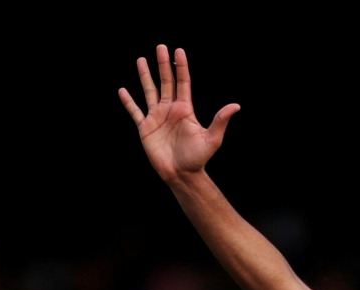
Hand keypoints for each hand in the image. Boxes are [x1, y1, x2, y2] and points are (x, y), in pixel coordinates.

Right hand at [118, 44, 239, 182]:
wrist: (182, 174)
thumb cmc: (198, 158)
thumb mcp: (212, 139)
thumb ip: (220, 120)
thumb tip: (236, 106)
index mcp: (185, 109)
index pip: (183, 83)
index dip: (181, 67)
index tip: (179, 51)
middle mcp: (170, 110)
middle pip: (165, 82)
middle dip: (162, 64)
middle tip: (160, 46)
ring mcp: (157, 117)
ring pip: (149, 91)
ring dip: (145, 76)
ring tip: (140, 59)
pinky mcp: (145, 128)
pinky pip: (135, 112)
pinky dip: (128, 102)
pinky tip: (123, 90)